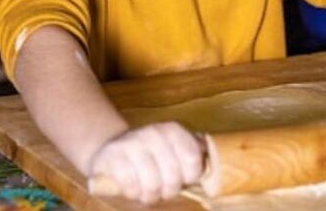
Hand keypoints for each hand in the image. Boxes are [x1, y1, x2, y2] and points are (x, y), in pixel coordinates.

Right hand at [87, 122, 204, 203]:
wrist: (112, 147)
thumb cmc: (150, 154)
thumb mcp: (172, 148)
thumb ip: (192, 153)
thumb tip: (213, 165)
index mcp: (172, 130)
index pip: (192, 159)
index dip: (190, 177)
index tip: (183, 180)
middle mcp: (153, 132)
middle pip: (172, 175)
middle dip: (169, 190)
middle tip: (163, 191)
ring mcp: (132, 142)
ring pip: (151, 183)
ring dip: (150, 195)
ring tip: (148, 193)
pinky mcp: (112, 155)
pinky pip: (130, 184)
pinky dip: (133, 193)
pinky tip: (133, 189)